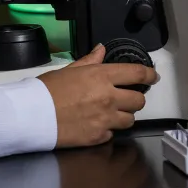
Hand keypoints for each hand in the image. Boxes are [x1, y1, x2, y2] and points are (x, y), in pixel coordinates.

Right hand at [38, 43, 155, 148]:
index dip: (150, 75)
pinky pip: (113, 133)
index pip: (137, 74)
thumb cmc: (47, 90)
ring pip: (130, 119)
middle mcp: (109, 98)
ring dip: (124, 115)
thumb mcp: (69, 69)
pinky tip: (96, 124)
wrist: (33, 114)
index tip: (153, 76)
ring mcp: (106, 119)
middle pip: (139, 100)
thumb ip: (89, 61)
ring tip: (110, 113)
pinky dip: (108, 129)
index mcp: (101, 76)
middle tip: (126, 97)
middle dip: (135, 98)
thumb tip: (101, 50)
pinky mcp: (99, 137)